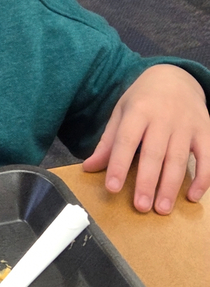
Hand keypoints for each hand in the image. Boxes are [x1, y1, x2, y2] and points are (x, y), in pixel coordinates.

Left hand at [83, 65, 209, 213]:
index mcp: (138, 112)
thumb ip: (108, 142)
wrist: (176, 77)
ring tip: (162, 209)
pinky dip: (203, 177)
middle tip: (141, 207)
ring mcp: (187, 124)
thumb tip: (88, 168)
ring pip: (179, 158)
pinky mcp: (206, 130)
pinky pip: (208, 156)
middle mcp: (164, 117)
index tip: (112, 189)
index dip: (118, 165)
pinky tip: (193, 196)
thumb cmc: (143, 100)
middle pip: (154, 153)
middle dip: (147, 182)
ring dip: (171, 186)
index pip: (125, 141)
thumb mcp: (121, 113)